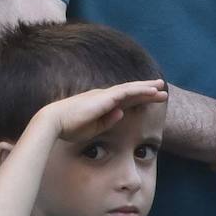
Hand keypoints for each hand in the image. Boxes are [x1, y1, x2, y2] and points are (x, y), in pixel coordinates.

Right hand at [39, 80, 168, 141]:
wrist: (54, 122)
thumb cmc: (69, 127)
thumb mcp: (93, 128)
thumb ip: (108, 121)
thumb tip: (122, 113)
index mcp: (100, 104)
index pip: (124, 100)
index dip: (138, 98)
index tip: (151, 98)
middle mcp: (103, 96)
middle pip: (130, 92)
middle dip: (146, 90)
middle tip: (161, 88)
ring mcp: (104, 95)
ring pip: (131, 89)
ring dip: (147, 88)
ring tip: (161, 87)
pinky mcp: (104, 98)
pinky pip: (126, 92)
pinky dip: (140, 91)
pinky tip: (151, 91)